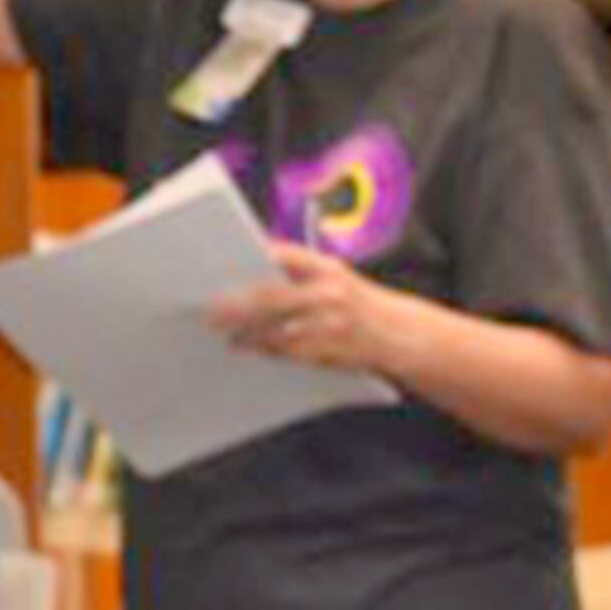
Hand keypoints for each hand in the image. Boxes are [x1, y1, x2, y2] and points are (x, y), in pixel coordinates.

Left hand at [208, 243, 418, 374]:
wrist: (399, 334)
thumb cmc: (358, 302)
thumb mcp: (337, 276)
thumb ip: (300, 270)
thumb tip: (255, 262)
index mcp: (328, 269)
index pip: (284, 257)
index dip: (252, 261)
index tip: (224, 264)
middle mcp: (330, 293)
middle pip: (271, 297)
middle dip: (238, 304)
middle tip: (211, 310)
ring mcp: (330, 324)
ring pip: (276, 329)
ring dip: (247, 332)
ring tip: (225, 332)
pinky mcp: (329, 350)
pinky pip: (288, 352)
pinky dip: (265, 349)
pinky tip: (247, 347)